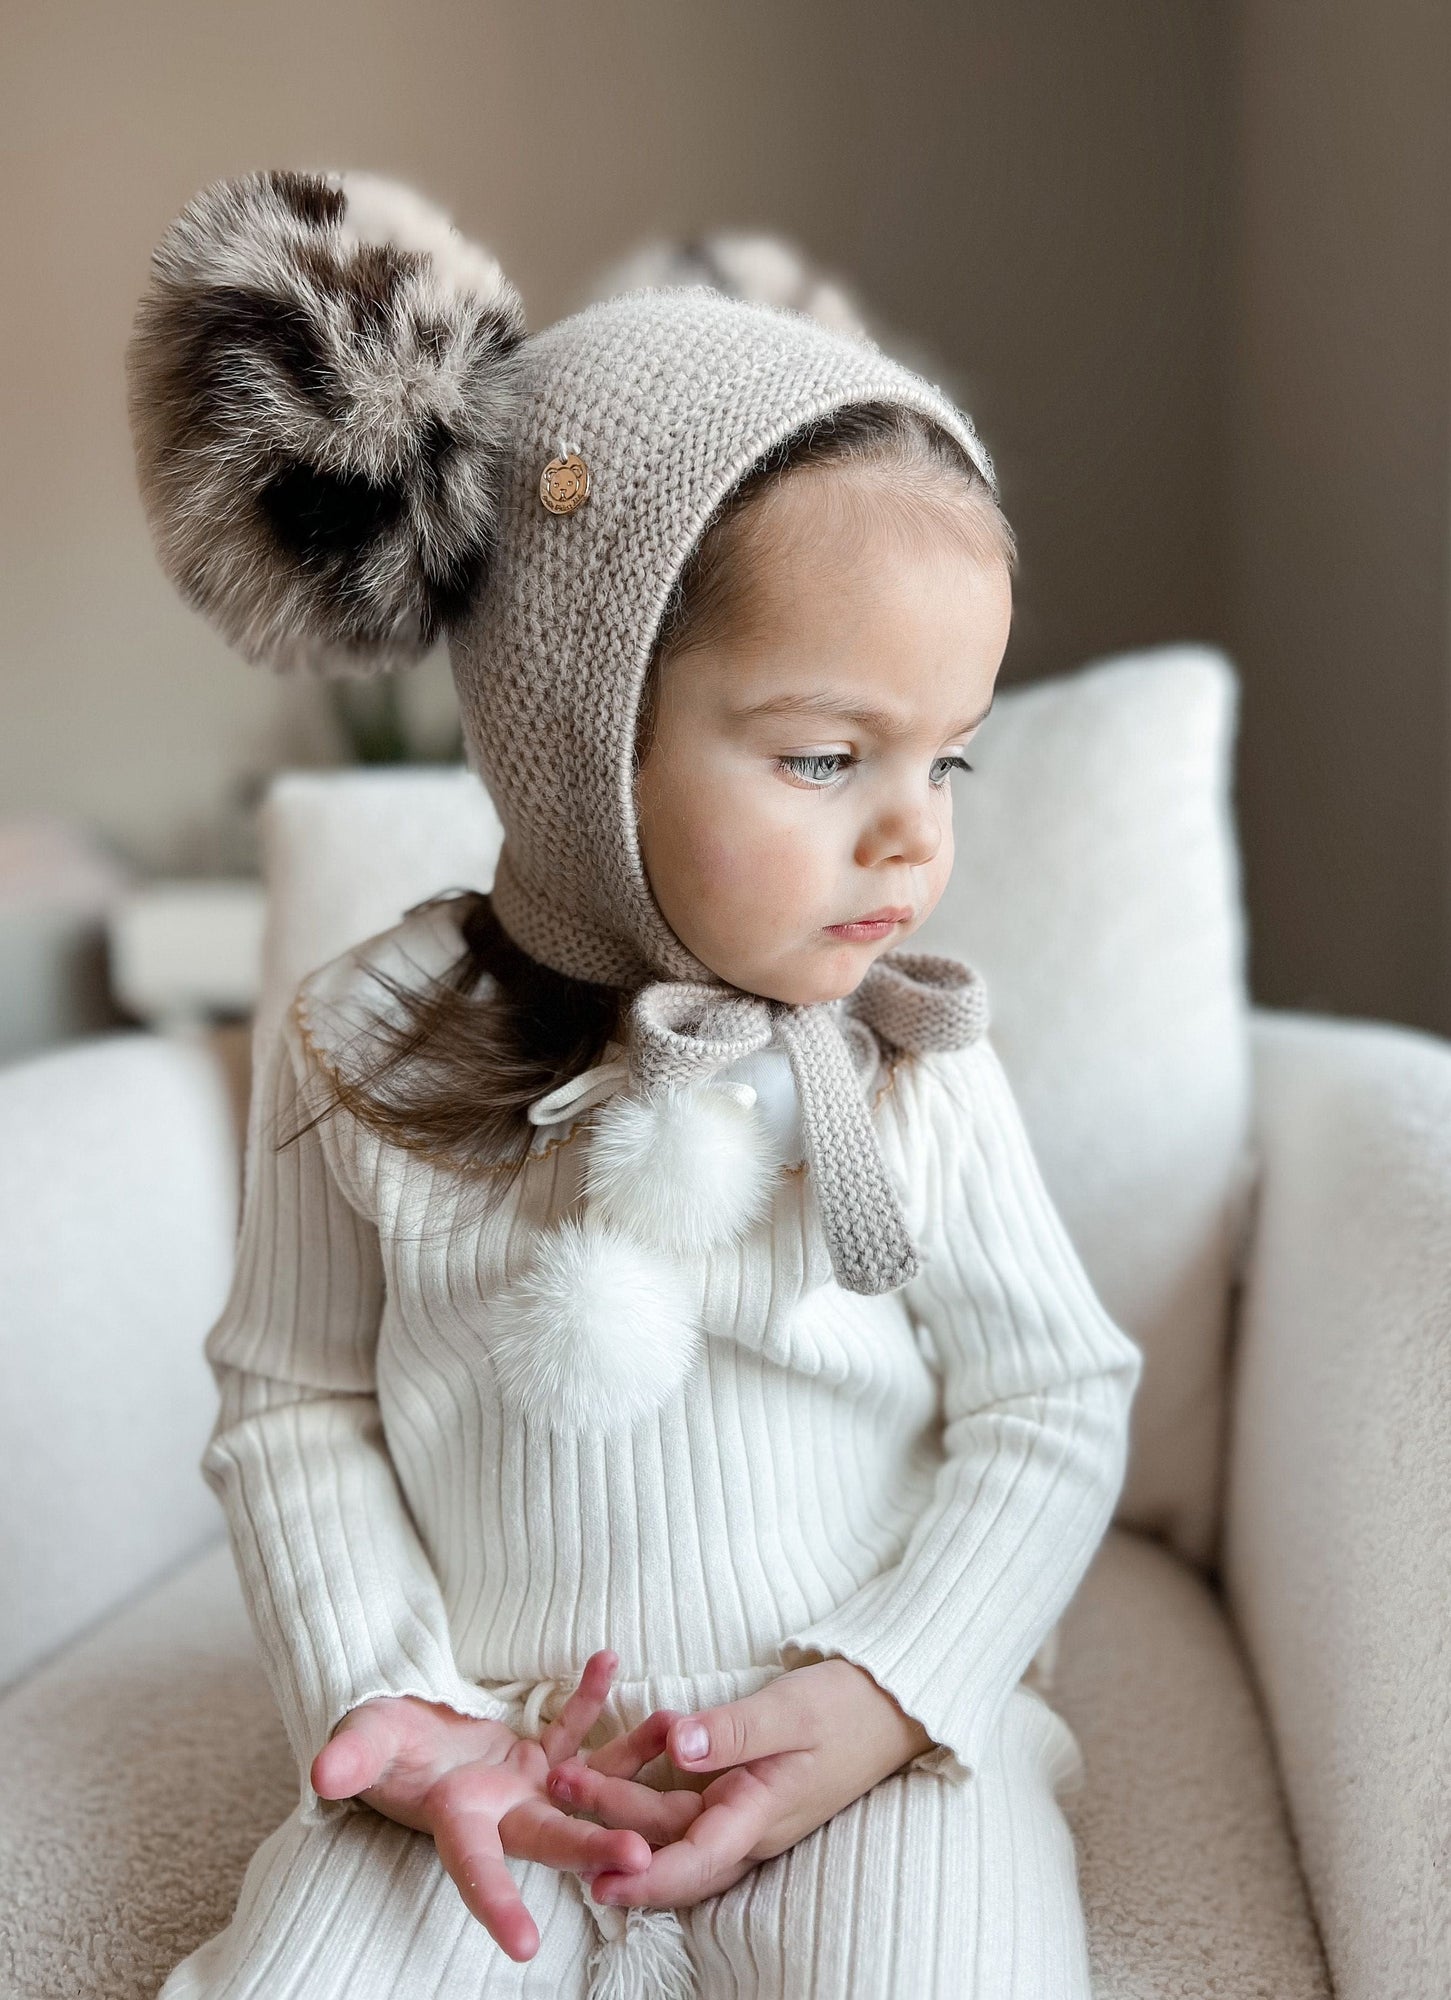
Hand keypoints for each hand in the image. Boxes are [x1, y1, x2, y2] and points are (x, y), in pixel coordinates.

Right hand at [310, 1649, 650, 1961]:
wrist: (395, 1729)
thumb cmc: (371, 1745)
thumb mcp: (358, 1746)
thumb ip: (350, 1760)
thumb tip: (323, 1772)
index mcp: (457, 1823)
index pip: (476, 1870)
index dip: (497, 1906)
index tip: (526, 1948)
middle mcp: (501, 1814)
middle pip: (554, 1837)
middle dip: (597, 1847)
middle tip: (645, 1859)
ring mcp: (526, 1786)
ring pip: (587, 1782)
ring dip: (630, 1759)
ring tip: (671, 1730)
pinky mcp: (538, 1755)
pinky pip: (574, 1728)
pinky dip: (592, 1698)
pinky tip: (611, 1661)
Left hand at [545, 1658, 932, 1908]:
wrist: (892, 1705)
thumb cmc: (848, 1707)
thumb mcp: (792, 1710)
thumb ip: (734, 1730)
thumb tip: (676, 1745)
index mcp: (761, 1815)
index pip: (696, 1859)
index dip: (645, 1874)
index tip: (598, 1878)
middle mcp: (747, 1824)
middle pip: (670, 1838)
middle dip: (611, 1824)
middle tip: (558, 1787)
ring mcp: (744, 1809)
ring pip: (672, 1822)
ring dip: (622, 1804)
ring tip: (571, 1775)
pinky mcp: (741, 1791)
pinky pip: (685, 1803)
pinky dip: (648, 1789)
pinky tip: (618, 1765)